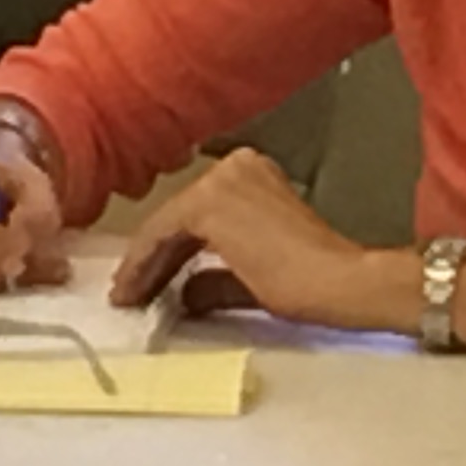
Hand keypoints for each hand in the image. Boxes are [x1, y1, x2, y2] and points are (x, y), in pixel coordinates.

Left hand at [112, 149, 395, 330]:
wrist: (337, 281)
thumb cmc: (311, 280)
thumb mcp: (253, 277)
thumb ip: (217, 279)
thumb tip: (187, 293)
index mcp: (253, 173)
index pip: (197, 215)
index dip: (167, 254)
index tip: (148, 285)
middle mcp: (235, 166)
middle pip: (178, 217)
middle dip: (152, 260)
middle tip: (132, 295)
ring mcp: (220, 181)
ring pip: (166, 226)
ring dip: (144, 265)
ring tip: (129, 299)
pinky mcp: (209, 203)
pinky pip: (161, 235)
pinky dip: (143, 265)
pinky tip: (133, 291)